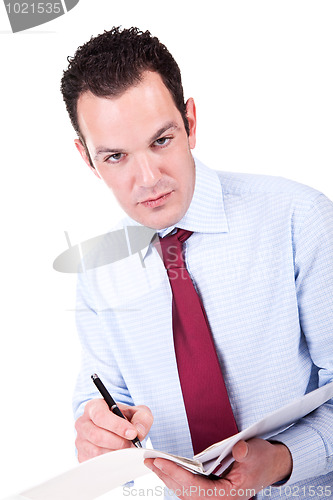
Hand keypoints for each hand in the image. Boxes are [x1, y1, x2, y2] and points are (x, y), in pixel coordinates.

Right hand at [75, 398, 152, 461]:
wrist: (119, 430)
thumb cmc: (125, 419)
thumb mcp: (137, 413)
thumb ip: (142, 418)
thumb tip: (138, 431)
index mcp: (94, 407)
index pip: (100, 416)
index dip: (117, 426)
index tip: (132, 433)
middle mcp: (83, 422)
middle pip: (97, 436)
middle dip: (118, 442)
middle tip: (131, 443)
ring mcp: (80, 440)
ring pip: (96, 451)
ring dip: (115, 452)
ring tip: (126, 448)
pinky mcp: (81, 455)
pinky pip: (95, 462)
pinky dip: (110, 462)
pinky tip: (119, 455)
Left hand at [145, 438, 291, 498]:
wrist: (272, 465)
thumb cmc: (263, 460)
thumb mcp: (256, 452)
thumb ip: (245, 453)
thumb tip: (238, 450)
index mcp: (229, 494)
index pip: (196, 488)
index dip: (177, 475)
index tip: (161, 462)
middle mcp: (219, 499)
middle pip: (186, 492)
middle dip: (166, 476)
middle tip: (149, 461)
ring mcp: (215, 495)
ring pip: (186, 491)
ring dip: (168, 477)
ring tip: (153, 463)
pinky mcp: (212, 489)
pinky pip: (190, 487)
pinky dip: (177, 477)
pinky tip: (167, 468)